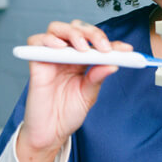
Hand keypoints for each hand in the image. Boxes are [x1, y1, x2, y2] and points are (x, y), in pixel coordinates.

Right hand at [17, 20, 131, 161]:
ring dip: (73, 33)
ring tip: (83, 48)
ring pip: (57, 29)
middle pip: (77, 28)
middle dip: (92, 33)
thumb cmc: (68, 113)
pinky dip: (48, 40)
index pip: (96, 43)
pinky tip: (61, 48)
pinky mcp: (35, 62)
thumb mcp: (88, 95)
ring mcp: (50, 56)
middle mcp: (66, 54)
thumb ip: (97, 78)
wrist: (50, 132)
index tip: (126, 49)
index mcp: (81, 60)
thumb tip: (113, 64)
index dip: (112, 43)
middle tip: (103, 47)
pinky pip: (36, 41)